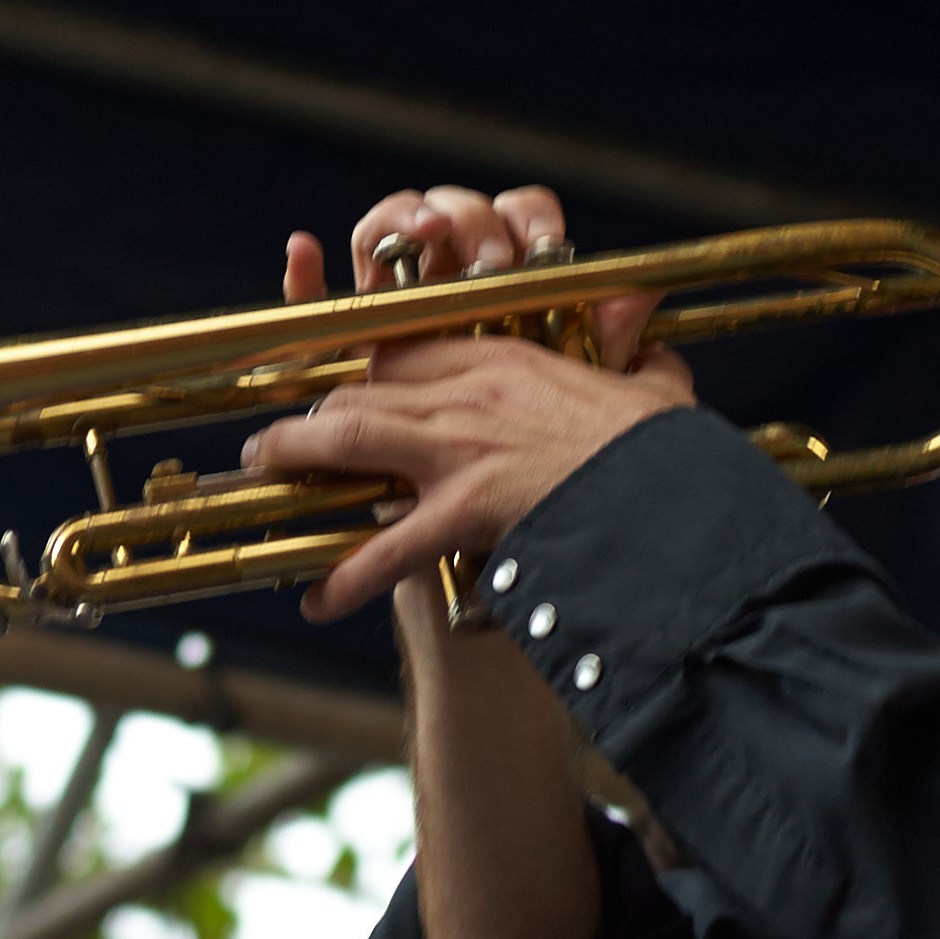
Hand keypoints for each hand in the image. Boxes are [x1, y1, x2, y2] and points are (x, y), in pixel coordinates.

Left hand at [265, 184, 692, 618]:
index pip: (409, 348)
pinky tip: (319, 602)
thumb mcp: (654, 391)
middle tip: (285, 428)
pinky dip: (347, 578)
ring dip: (294, 450)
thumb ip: (642, 361)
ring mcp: (460, 449)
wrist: (676, 495)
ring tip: (263, 465)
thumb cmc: (668, 451)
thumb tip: (653, 336)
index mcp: (508, 358)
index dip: (368, 368)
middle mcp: (470, 393)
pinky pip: (387, 546)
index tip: (348, 384)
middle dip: (316, 406)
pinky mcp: (465, 508)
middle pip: (364, 383)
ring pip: (347, 434)